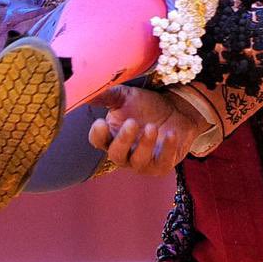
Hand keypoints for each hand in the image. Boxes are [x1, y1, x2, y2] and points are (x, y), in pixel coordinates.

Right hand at [88, 86, 204, 174]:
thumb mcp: (126, 96)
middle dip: (123, 140)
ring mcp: (142, 162)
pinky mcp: (161, 165)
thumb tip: (87, 96)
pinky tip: (171, 134)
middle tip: (132, 122)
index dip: (98, 134)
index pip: (97, 141)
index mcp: (111, 136)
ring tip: (152, 126)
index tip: (101, 122)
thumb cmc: (145, 105)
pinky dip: (167, 149)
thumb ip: (107, 96)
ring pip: (138, 161)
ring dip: (145, 144)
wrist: (175, 110)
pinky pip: (162, 162)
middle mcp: (124, 153)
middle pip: (116, 154)